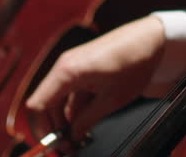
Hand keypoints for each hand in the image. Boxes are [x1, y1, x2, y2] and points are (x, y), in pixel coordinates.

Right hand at [24, 15, 168, 144]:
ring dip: (64, 121)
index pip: (37, 106)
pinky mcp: (79, 68)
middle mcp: (64, 67)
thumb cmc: (133, 62)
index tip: (53, 146)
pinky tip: (85, 124)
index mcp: (67, 72)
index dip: (42, 130)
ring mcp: (71, 67)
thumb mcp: (112, 100)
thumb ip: (87, 120)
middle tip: (68, 147)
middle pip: (46, 105)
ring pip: (57, 100)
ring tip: (79, 139)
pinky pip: (68, 93)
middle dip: (54, 128)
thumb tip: (73, 136)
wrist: (149, 39)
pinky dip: (73, 109)